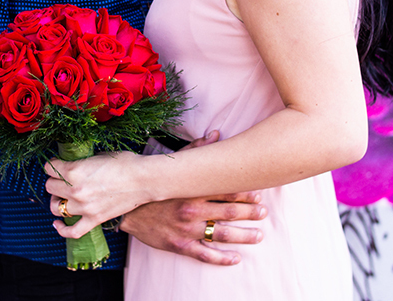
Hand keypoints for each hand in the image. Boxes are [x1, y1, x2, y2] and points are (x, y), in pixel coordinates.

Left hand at [46, 150, 145, 237]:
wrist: (144, 179)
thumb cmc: (125, 163)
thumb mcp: (99, 155)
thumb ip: (82, 162)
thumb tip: (73, 164)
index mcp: (73, 170)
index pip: (49, 168)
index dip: (53, 165)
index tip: (57, 164)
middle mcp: (75, 190)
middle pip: (50, 187)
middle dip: (55, 181)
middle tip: (63, 179)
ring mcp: (84, 207)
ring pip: (56, 207)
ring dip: (58, 200)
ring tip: (64, 196)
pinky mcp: (94, 220)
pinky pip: (72, 231)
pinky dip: (61, 229)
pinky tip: (57, 223)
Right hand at [119, 130, 264, 265]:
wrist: (129, 210)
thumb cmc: (154, 188)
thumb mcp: (172, 166)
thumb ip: (196, 151)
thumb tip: (216, 134)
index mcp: (191, 190)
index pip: (224, 190)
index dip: (244, 192)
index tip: (258, 193)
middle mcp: (191, 210)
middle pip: (228, 212)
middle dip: (249, 213)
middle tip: (263, 213)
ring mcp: (186, 229)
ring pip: (221, 234)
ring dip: (243, 236)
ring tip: (259, 235)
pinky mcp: (180, 245)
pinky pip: (204, 254)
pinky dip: (221, 258)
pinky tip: (236, 258)